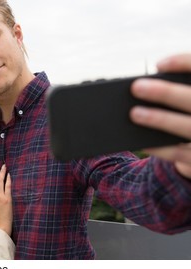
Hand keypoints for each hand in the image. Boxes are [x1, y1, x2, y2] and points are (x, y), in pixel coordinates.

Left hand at [130, 53, 190, 177]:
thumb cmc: (189, 115)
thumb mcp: (186, 100)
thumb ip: (179, 91)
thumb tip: (146, 87)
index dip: (183, 63)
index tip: (158, 65)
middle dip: (166, 93)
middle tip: (136, 87)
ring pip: (189, 126)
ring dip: (161, 120)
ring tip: (134, 113)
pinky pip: (182, 153)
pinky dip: (161, 148)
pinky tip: (142, 142)